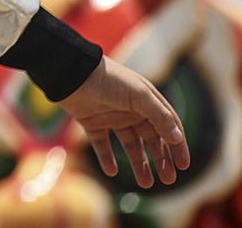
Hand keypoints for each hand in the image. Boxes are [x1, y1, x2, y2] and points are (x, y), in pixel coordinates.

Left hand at [60, 56, 189, 187]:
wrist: (72, 73)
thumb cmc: (109, 80)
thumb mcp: (139, 95)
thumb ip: (159, 116)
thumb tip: (178, 138)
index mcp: (146, 101)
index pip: (168, 127)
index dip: (177, 146)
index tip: (183, 165)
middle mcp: (131, 111)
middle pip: (151, 139)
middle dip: (161, 159)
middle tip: (169, 179)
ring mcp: (112, 117)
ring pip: (130, 146)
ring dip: (139, 164)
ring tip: (146, 183)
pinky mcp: (92, 123)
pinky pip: (102, 145)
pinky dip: (106, 159)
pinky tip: (112, 172)